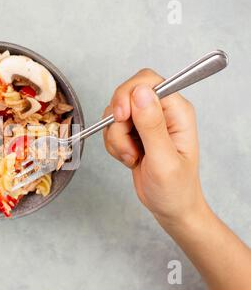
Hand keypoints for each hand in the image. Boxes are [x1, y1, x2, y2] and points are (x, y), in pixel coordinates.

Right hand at [103, 68, 205, 223]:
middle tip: (128, 146)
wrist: (170, 208)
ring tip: (132, 157)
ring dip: (116, 139)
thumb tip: (140, 92)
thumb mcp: (164, 159)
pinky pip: (111, 128)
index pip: (147, 81)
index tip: (121, 119)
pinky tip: (129, 159)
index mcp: (177, 111)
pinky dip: (113, 146)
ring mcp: (146, 121)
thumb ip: (152, 125)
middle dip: (118, 122)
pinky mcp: (134, 132)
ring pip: (114, 114)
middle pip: (125, 95)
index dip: (128, 96)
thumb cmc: (175, 188)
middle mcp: (161, 111)